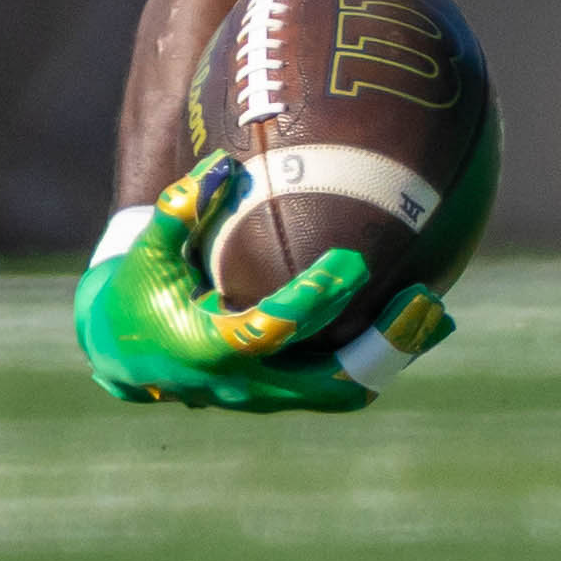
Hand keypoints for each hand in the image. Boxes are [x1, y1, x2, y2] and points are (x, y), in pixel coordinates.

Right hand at [73, 159, 452, 413]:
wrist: (123, 354)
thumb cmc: (137, 290)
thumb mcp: (148, 250)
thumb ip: (180, 210)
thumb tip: (222, 164)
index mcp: (209, 348)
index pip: (272, 328)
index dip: (314, 299)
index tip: (352, 262)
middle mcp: (244, 385)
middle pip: (329, 379)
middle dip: (381, 344)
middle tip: (427, 300)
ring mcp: (266, 397)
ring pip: (342, 389)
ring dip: (389, 355)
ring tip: (437, 315)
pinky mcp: (281, 395)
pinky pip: (337, 384)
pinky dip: (375, 357)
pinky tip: (412, 322)